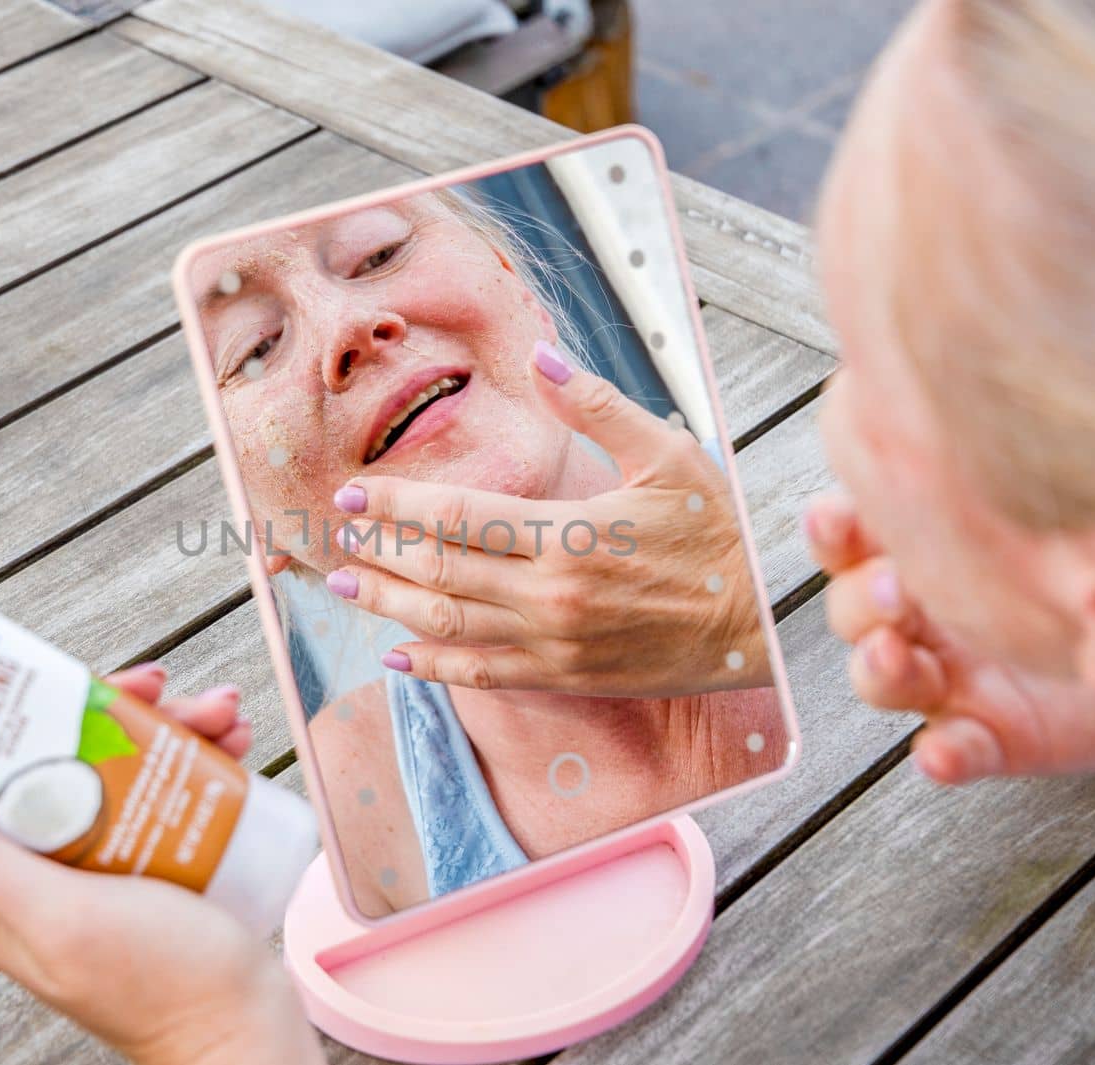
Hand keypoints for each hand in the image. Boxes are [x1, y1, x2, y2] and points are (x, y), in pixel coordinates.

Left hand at [0, 664, 323, 1064]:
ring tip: (223, 720)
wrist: (245, 1031)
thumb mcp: (65, 919)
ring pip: (120, 765)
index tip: (74, 682)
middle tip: (169, 693)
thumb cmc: (163, 988)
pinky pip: (161, 790)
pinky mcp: (147, 865)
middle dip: (123, 715)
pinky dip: (197, 759)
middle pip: (63, 757)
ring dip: (174, 729)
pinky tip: (233, 746)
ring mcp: (96, 868)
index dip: (29, 716)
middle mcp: (38, 873)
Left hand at [325, 343, 771, 697]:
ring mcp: (553, 643)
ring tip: (346, 587)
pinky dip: (434, 669)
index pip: (457, 516)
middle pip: (438, 573)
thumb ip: (597, 407)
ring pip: (449, 626)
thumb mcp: (668, 455)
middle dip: (379, 552)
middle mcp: (550, 594)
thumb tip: (540, 357)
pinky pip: (482, 676)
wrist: (757, 626)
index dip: (399, 503)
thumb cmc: (715, 535)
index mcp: (568, 533)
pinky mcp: (564, 677)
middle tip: (336, 537)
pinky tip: (397, 657)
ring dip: (389, 606)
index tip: (358, 493)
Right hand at [807, 494, 1094, 782]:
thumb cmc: (1093, 561)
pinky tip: (941, 753)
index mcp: (926, 555)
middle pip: (852, 610)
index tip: (835, 519)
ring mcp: (950, 681)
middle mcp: (923, 618)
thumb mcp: (1051, 510)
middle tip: (896, 587)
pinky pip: (954, 750)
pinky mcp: (989, 738)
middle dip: (864, 598)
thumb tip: (984, 431)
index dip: (833, 533)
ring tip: (897, 658)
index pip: (852, 540)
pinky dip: (944, 754)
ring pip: (880, 679)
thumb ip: (1010, 488)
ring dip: (880, 670)